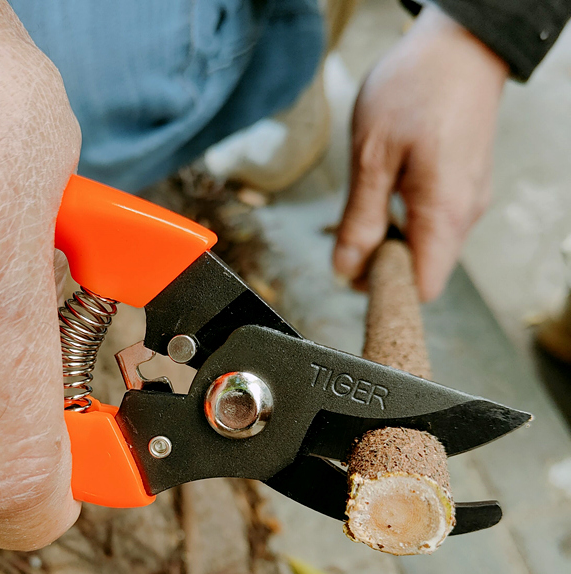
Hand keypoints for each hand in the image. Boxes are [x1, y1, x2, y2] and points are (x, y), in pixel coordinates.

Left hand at [333, 6, 508, 300]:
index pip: (421, 288)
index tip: (353, 276)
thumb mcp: (372, 156)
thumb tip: (345, 268)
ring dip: (391, 242)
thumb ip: (359, 219)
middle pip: (422, 272)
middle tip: (350, 237)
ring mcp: (467, 201)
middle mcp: (464, 215)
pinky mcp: (463, 187)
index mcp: (443, 214)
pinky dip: (404, 223)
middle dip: (381, 266)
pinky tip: (386, 194)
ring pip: (426, 248)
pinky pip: (433, 224)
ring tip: (366, 209)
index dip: (385, 291)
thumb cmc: (416, 88)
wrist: (461, 42)